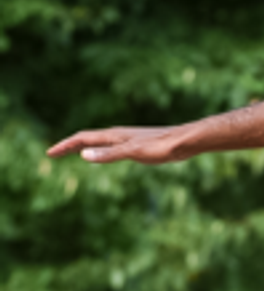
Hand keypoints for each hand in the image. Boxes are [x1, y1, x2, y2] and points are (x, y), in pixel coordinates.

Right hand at [47, 126, 189, 164]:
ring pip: (100, 142)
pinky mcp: (139, 145)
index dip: (66, 145)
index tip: (50, 153)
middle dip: (70, 146)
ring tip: (73, 152)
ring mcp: (129, 139)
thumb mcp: (134, 152)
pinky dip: (101, 151)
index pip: (83, 138)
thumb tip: (84, 155)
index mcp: (115, 136)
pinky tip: (106, 155)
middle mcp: (119, 135)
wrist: (186, 141)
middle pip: (88, 139)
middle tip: (54, 153)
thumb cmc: (162, 146)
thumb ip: (110, 154)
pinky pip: (112, 147)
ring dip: (84, 147)